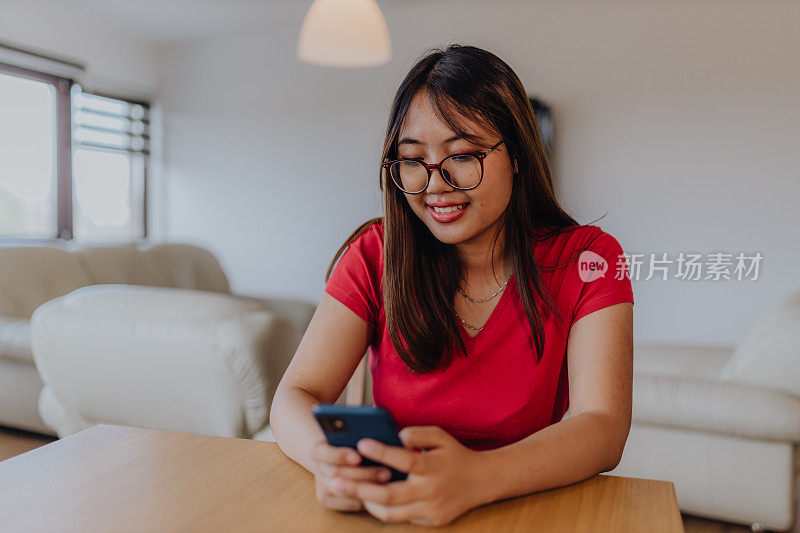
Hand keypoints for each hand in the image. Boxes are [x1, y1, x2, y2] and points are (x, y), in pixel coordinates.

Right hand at [311, 438, 393, 511]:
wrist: (341, 456)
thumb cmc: (355, 439)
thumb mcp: (357, 431)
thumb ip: (361, 430)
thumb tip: (380, 432)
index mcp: (320, 449)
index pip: (321, 452)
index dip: (339, 455)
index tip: (358, 457)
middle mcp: (318, 468)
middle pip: (336, 473)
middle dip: (362, 473)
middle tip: (386, 473)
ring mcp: (321, 484)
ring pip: (342, 490)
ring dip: (366, 486)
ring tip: (388, 481)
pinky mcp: (327, 499)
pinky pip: (347, 503)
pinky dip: (363, 500)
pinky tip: (382, 494)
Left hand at [328, 426, 486, 526]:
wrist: (483, 481)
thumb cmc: (454, 454)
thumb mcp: (440, 436)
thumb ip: (417, 433)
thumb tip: (394, 437)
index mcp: (434, 467)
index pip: (405, 460)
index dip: (382, 452)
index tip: (361, 443)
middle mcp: (432, 492)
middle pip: (389, 494)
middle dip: (358, 488)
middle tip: (334, 479)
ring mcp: (431, 510)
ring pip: (390, 513)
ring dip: (366, 502)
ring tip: (345, 490)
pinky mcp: (432, 522)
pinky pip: (401, 518)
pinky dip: (382, 509)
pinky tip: (367, 498)